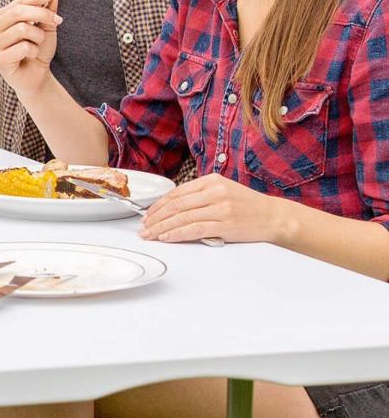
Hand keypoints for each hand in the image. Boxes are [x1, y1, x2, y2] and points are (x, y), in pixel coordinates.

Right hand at [0, 0, 61, 99]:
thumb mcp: (46, 28)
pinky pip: (22, 47)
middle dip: (42, 14)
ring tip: (38, 44)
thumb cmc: (38, 50)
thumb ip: (48, 12)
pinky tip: (31, 56)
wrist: (36, 75)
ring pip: (22, 29)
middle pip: (17, 12)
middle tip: (57, 21)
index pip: (18, 2)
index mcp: (2, 18)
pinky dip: (33, 51)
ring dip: (38, 37)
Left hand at [140, 174, 290, 245]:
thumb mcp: (223, 190)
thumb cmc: (247, 205)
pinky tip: (167, 237)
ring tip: (150, 235)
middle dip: (155, 218)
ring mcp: (220, 208)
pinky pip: (194, 229)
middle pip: (176, 205)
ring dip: (162, 228)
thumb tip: (172, 207)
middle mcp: (215, 191)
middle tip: (144, 228)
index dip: (158, 205)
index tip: (148, 215)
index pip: (176, 192)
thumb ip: (200, 195)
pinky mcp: (225, 224)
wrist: (274, 216)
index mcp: (211, 180)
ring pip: (182, 217)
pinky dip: (177, 234)